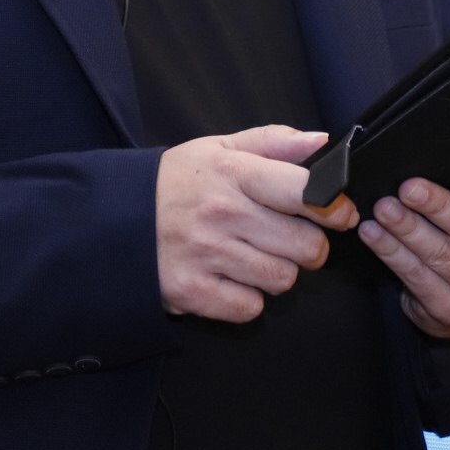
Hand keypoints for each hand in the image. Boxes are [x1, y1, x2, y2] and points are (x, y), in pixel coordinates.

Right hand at [156, 125, 361, 322]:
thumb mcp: (220, 149)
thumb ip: (275, 143)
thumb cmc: (176, 182)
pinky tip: (232, 279)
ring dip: (278, 272)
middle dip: (309, 246)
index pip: (303, 191)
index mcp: (234, 173)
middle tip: (293, 240)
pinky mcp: (192, 292)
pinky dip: (248, 299)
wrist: (111, 218)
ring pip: (282, 279)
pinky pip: (250, 308)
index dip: (332, 205)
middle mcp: (222, 214)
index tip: (338, 212)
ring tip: (256, 257)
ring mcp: (207, 255)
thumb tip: (323, 142)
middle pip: (305, 245)